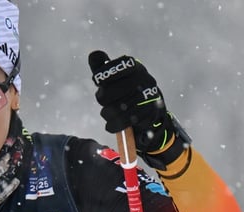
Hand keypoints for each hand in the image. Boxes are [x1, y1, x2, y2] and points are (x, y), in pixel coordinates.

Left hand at [88, 51, 189, 168]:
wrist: (148, 112)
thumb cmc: (125, 92)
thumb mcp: (114, 78)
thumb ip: (102, 66)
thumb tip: (94, 54)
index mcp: (135, 67)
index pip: (120, 65)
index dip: (105, 73)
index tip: (97, 80)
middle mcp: (145, 79)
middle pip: (114, 89)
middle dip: (103, 97)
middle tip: (102, 99)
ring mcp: (149, 96)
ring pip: (119, 107)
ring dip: (107, 112)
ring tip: (106, 113)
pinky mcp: (150, 113)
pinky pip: (127, 120)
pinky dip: (114, 124)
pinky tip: (110, 125)